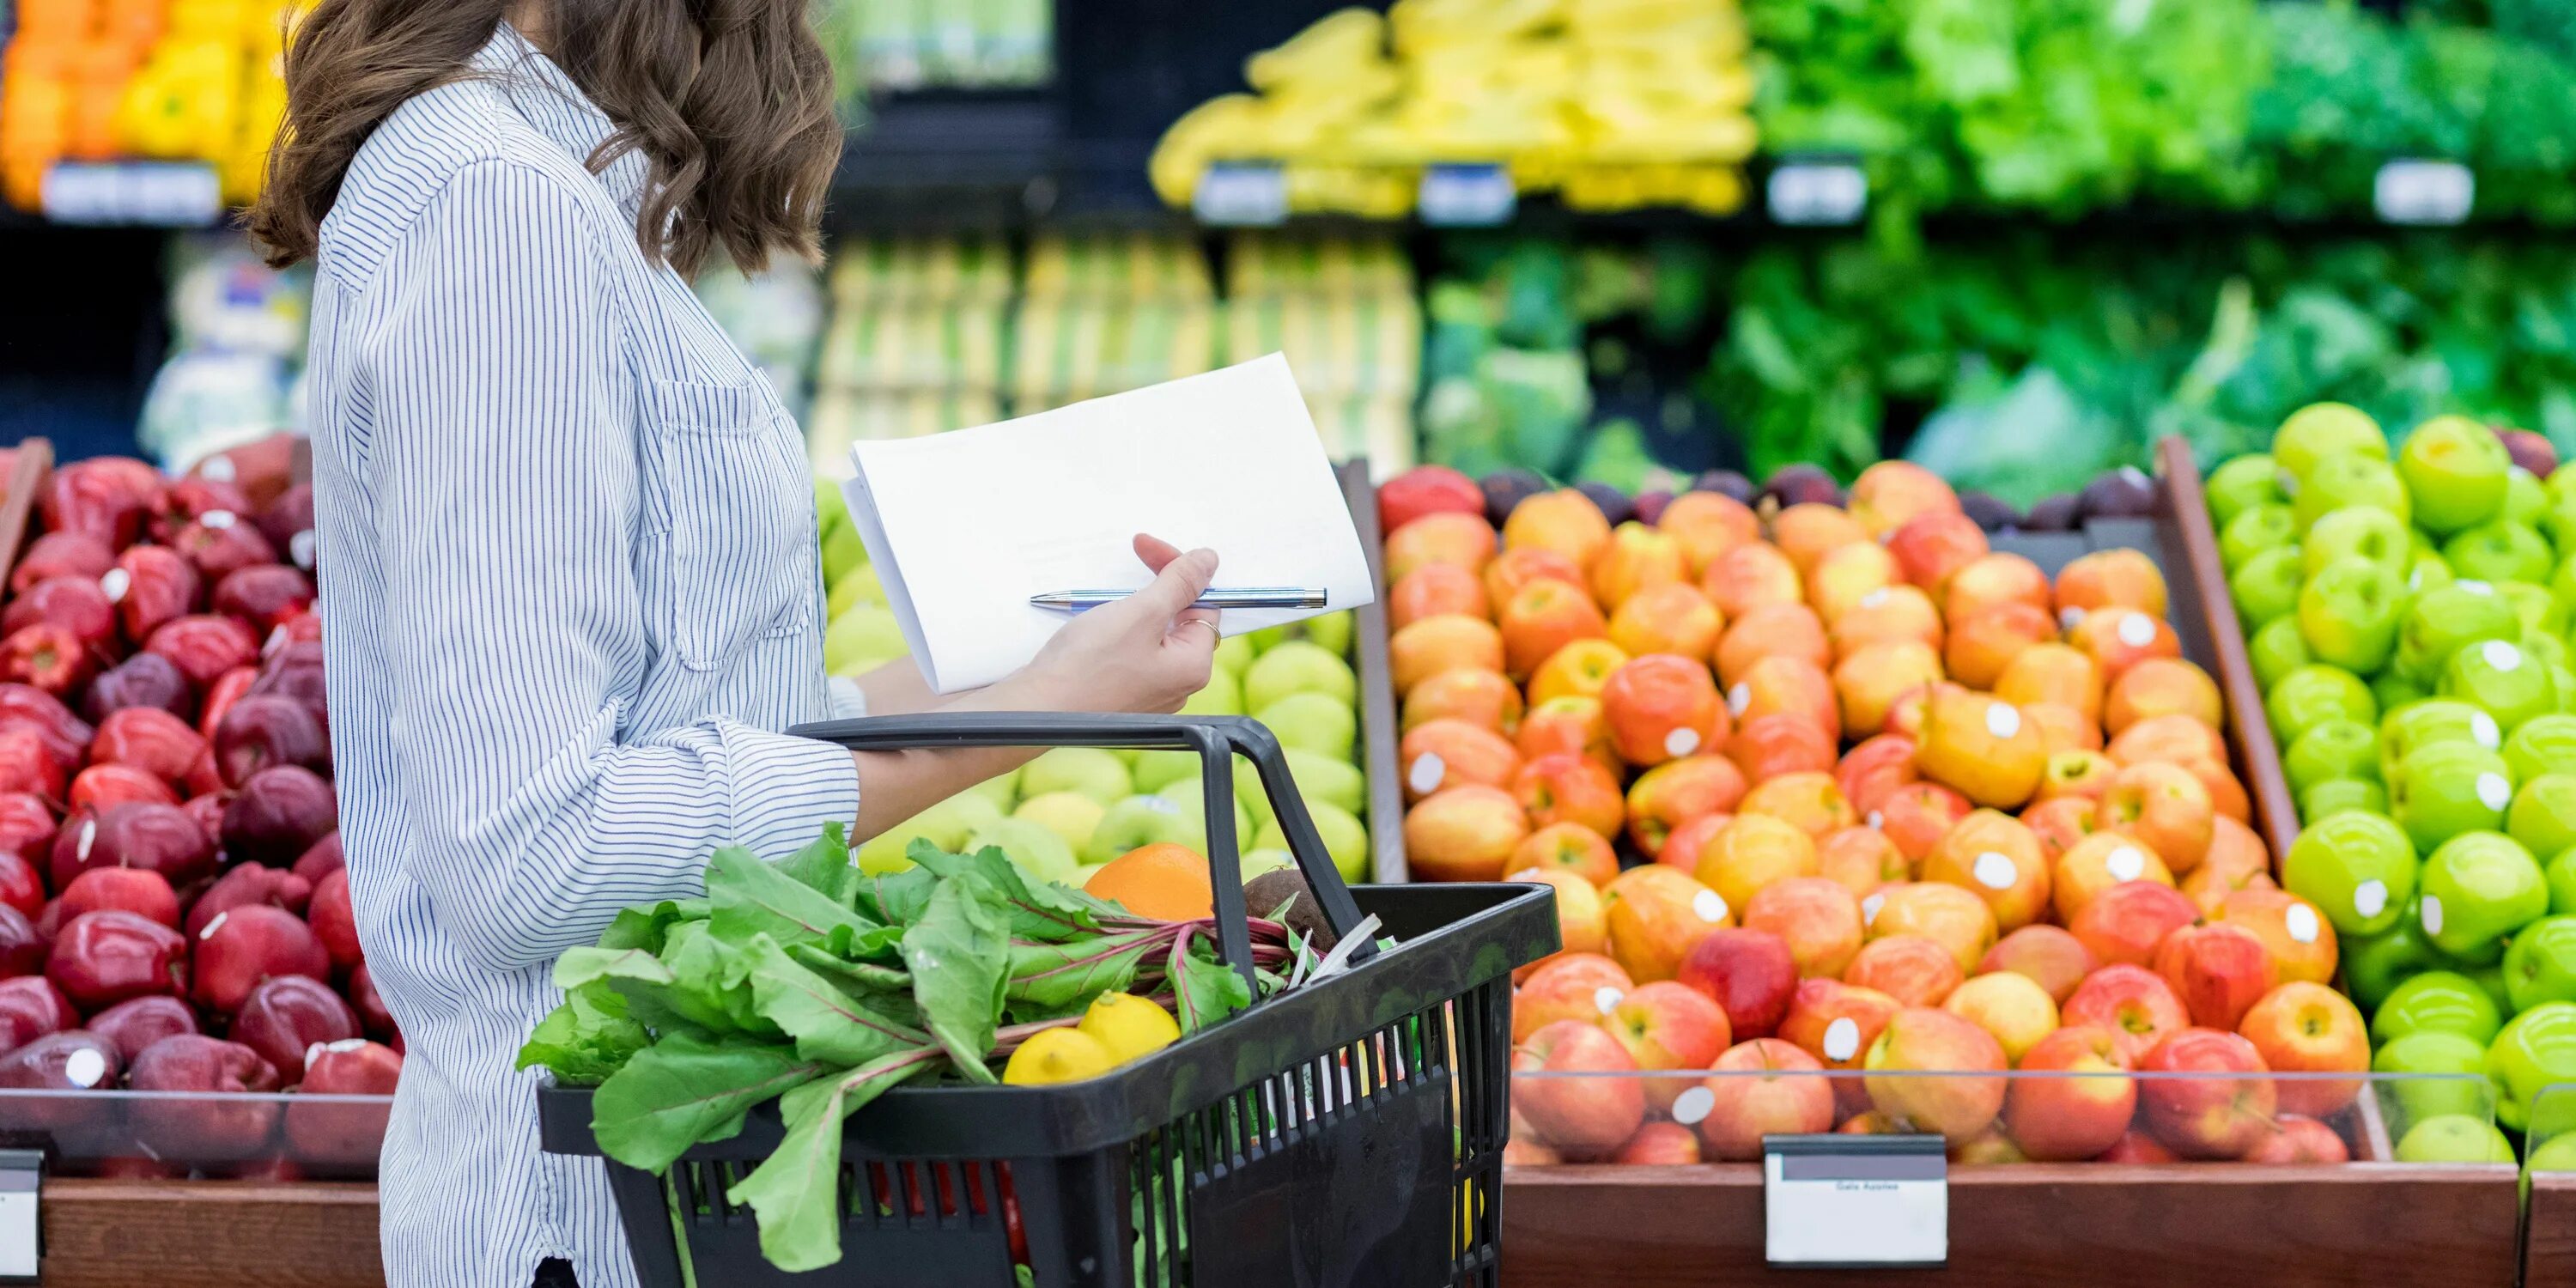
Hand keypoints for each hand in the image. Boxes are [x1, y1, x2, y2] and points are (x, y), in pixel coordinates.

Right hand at [1014, 535, 1219, 713]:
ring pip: (1153, 632)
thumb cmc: (1088, 666)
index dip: (1178, 571)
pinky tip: (1098, 624)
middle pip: (1179, 617)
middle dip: (1156, 585)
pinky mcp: (1120, 691)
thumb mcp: (1141, 613)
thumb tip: (1209, 561)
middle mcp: (1176, 684)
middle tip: (1132, 558)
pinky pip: (1131, 650)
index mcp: (1193, 667)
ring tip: (1108, 599)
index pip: (1203, 604)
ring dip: (1134, 606)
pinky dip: (1119, 628)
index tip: (1148, 548)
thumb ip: (1180, 583)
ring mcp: (1148, 691)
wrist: (1036, 708)